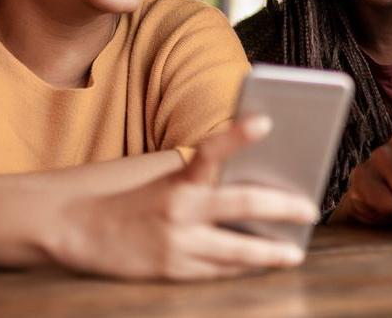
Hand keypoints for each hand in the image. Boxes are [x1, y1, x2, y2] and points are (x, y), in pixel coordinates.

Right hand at [49, 116, 318, 280]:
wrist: (82, 230)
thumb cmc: (134, 198)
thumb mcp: (165, 179)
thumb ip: (204, 180)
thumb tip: (255, 185)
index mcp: (178, 179)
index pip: (211, 149)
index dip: (237, 133)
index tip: (266, 119)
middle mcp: (180, 209)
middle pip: (242, 206)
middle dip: (282, 207)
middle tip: (310, 207)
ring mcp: (177, 244)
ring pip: (237, 250)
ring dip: (271, 250)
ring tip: (295, 250)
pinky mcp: (172, 271)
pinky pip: (219, 272)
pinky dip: (243, 267)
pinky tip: (261, 263)